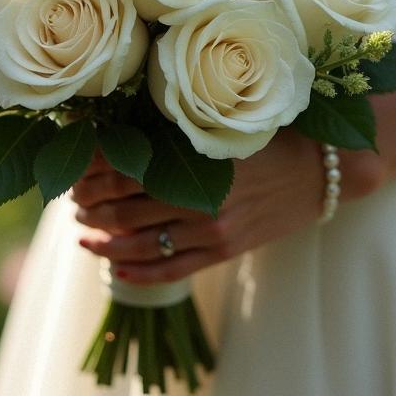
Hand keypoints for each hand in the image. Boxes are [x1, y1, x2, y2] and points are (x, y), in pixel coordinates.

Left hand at [73, 129, 382, 283]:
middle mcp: (199, 197)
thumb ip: (179, 127)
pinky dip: (136, 274)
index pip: (123, 169)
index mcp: (195, 159)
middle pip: (122, 208)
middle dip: (88, 206)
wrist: (324, 168)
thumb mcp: (224, 121)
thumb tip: (125, 125)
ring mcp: (212, 230)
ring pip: (139, 244)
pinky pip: (171, 270)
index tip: (72, 168)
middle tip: (72, 201)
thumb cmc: (272, 133)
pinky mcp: (224, 251)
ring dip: (103, 240)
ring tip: (84, 234)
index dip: (89, 172)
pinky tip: (114, 270)